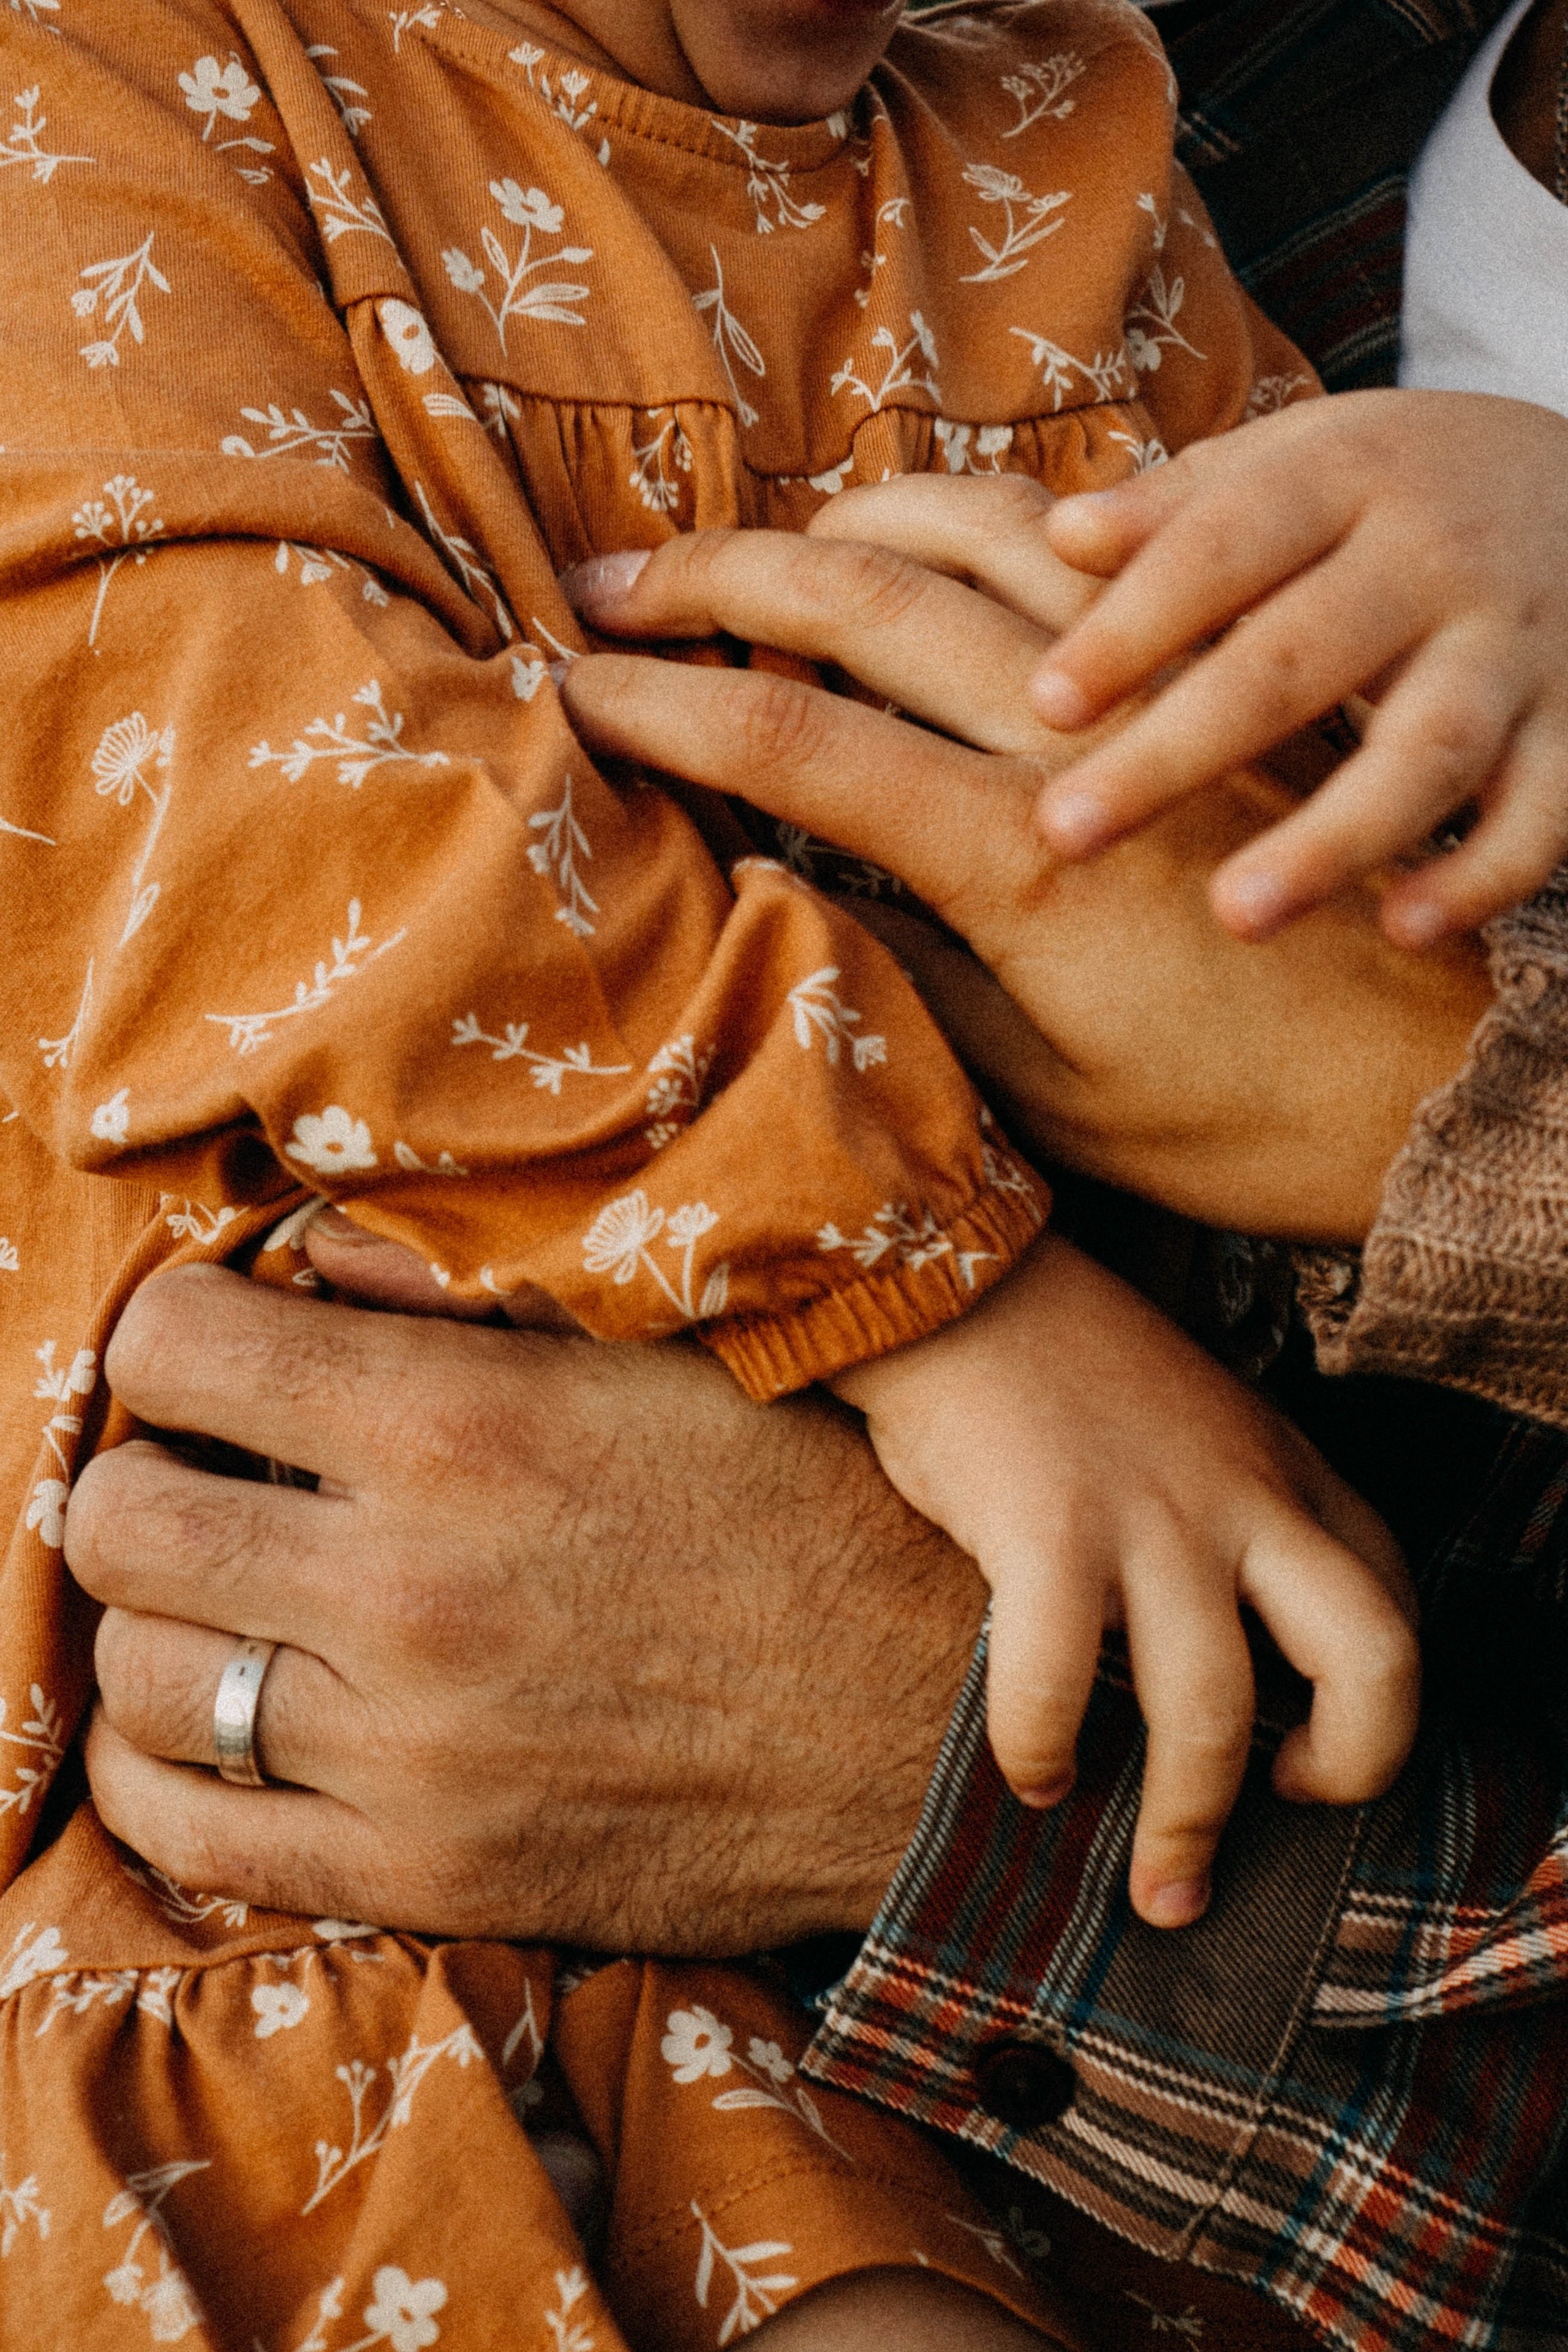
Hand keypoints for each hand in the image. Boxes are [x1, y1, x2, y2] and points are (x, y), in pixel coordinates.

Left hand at [67, 1263, 983, 1945]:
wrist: (939, 1721)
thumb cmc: (811, 1505)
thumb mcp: (663, 1353)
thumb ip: (468, 1296)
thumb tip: (301, 1256)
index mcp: (459, 1424)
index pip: (173, 1347)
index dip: (175, 1339)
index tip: (218, 1360)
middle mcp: (407, 1588)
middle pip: (118, 1521)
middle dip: (142, 1482)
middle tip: (210, 1481)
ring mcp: (408, 1752)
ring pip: (138, 1679)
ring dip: (160, 1624)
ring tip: (227, 1601)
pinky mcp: (428, 1875)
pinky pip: (188, 1839)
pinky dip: (161, 1772)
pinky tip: (210, 1722)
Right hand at [560, 479, 1490, 1241]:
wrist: (1448, 1091)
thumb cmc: (1244, 1125)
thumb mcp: (1044, 1099)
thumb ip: (900, 983)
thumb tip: (771, 892)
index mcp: (1017, 854)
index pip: (789, 738)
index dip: (658, 703)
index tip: (564, 686)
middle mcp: (1083, 733)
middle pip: (862, 598)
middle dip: (714, 576)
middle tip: (604, 576)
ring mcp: (1167, 681)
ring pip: (980, 531)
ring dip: (845, 519)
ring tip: (755, 541)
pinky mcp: (1228, 667)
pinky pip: (1099, 539)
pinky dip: (993, 518)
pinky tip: (934, 536)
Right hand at [836, 1233, 1416, 1926]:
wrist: (955, 1282)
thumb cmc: (1066, 1372)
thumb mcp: (1202, 1428)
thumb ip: (1240, 1519)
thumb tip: (1231, 1656)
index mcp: (1287, 1474)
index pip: (1393, 1607)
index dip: (1378, 1712)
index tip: (1310, 1762)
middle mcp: (1243, 1499)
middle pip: (1374, 1661)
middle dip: (1352, 1774)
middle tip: (1286, 1816)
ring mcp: (1151, 1518)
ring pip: (1211, 1713)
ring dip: (1185, 1830)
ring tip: (1157, 1891)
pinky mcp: (1047, 1533)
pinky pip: (1054, 1686)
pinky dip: (1041, 1754)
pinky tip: (1036, 1778)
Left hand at [1026, 391, 1567, 945]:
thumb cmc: (1397, 495)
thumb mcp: (1302, 463)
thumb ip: (1183, 507)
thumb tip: (1062, 538)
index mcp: (1349, 476)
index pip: (1224, 548)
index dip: (1134, 625)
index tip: (1045, 704)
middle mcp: (1437, 559)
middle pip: (1297, 659)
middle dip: (1179, 750)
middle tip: (1068, 831)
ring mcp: (1517, 650)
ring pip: (1428, 748)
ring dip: (1333, 837)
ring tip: (1236, 914)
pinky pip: (1543, 814)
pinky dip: (1485, 876)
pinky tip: (1408, 931)